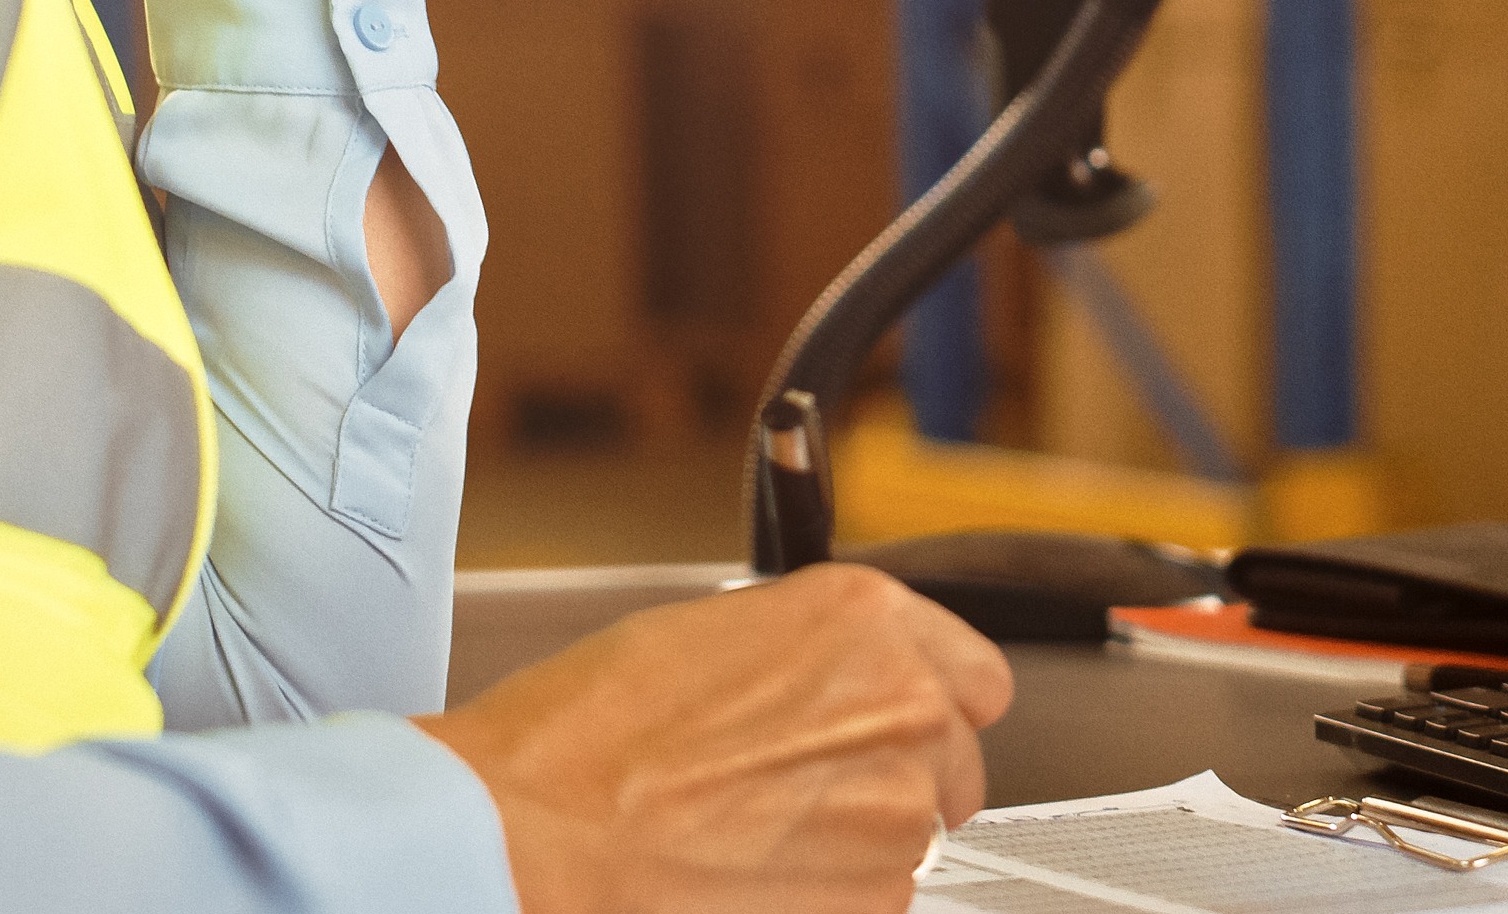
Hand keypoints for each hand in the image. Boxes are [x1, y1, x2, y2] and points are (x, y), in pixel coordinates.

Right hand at [415, 565, 1018, 913]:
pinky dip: (827, 899)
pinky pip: (876, 902)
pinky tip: (748, 880)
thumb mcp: (709, 635)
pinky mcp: (876, 900)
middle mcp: (903, 707)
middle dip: (891, 782)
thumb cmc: (584, 737)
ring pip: (914, 840)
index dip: (933, 710)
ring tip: (748, 839)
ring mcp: (898, 811)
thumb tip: (833, 685)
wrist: (532, 833)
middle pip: (953, 764)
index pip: (974, 676)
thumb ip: (811, 656)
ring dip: (854, 846)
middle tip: (799, 799)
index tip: (901, 733)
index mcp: (866, 622)